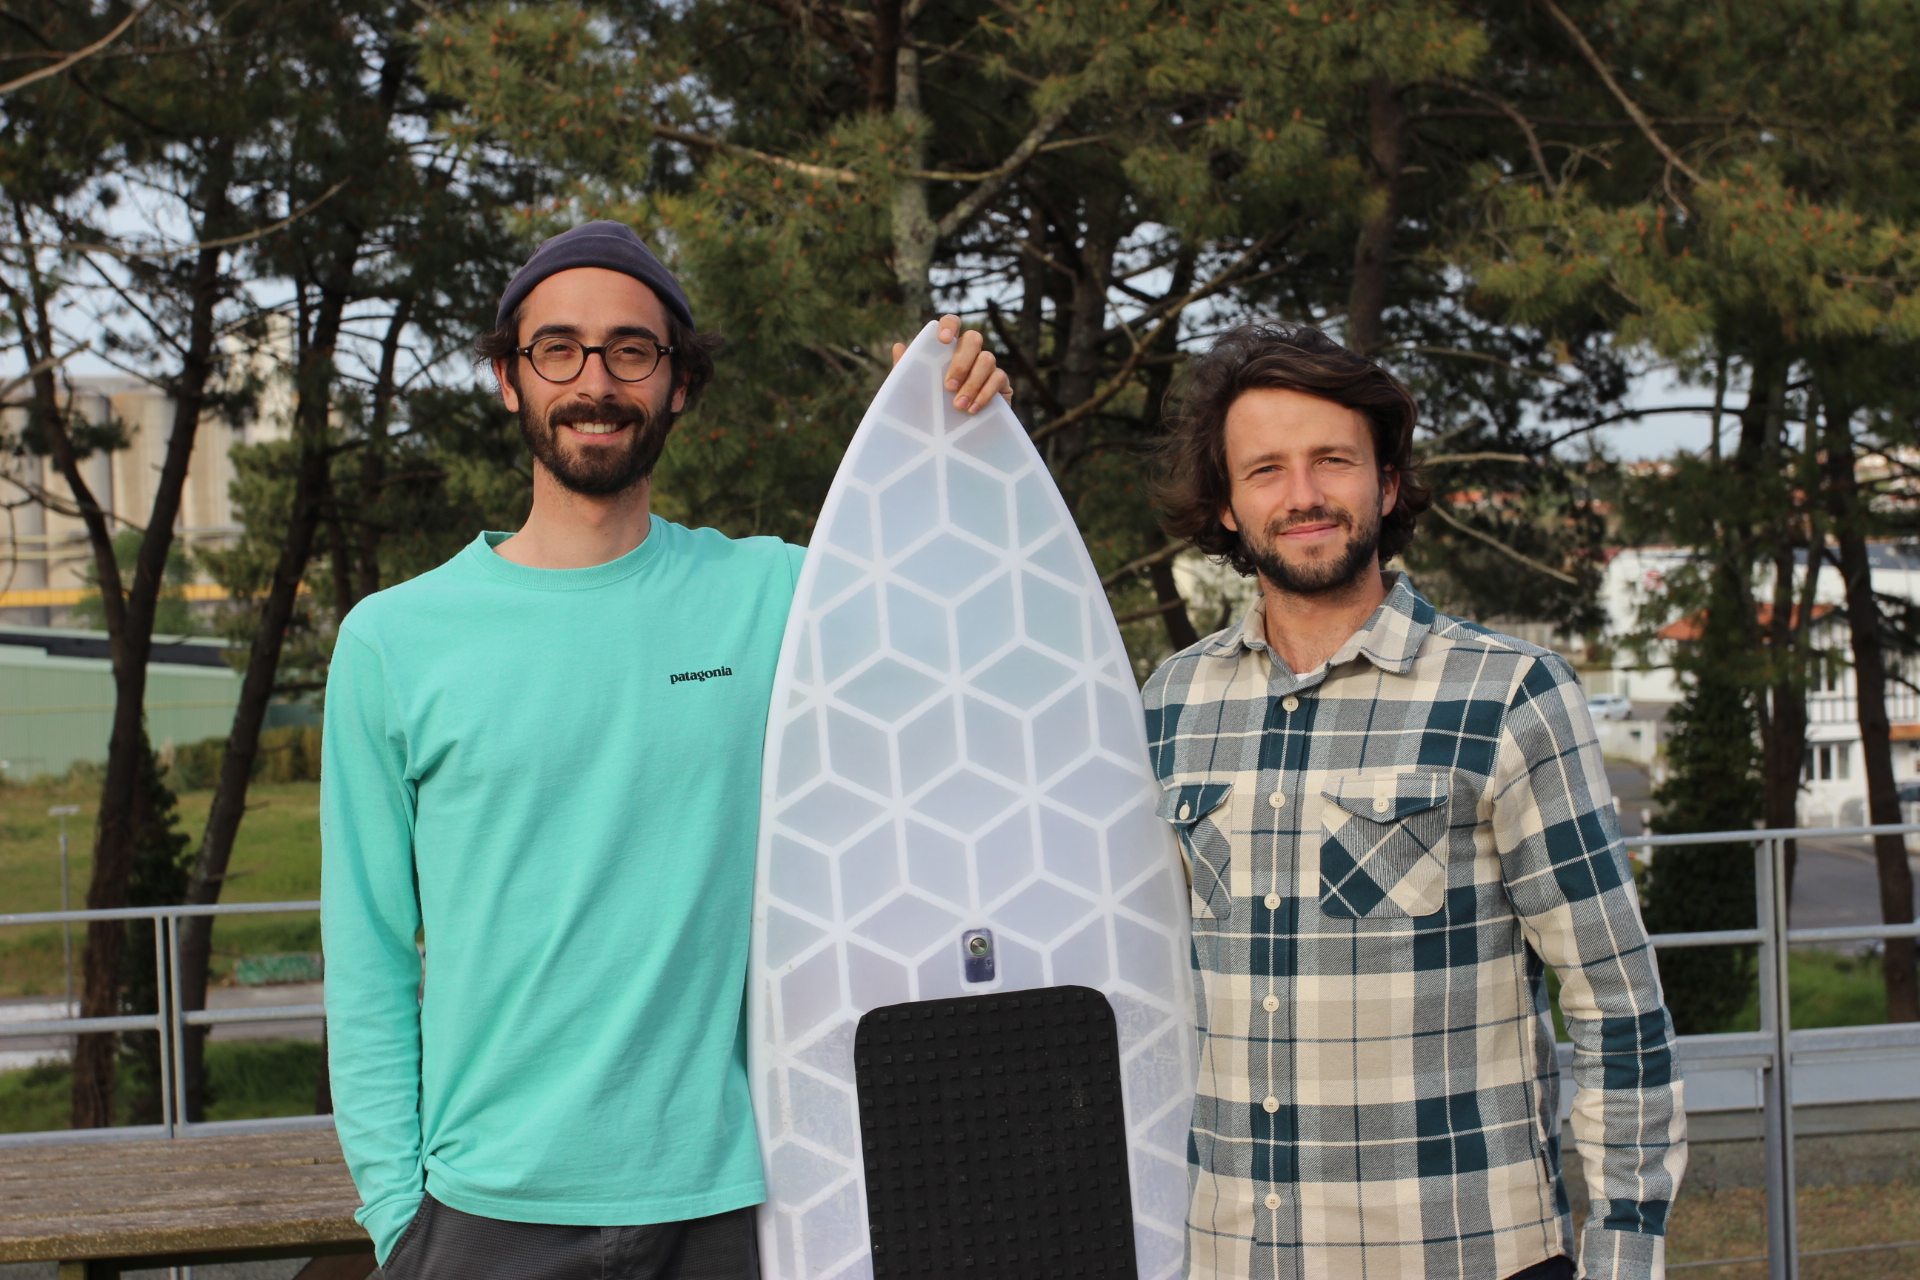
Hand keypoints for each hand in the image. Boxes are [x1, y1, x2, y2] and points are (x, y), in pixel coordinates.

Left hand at [890, 314, 1013, 413]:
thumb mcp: (915, 392)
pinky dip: (984, 394)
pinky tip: (972, 410)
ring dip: (972, 383)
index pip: (953, 323)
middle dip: (961, 362)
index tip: (944, 339)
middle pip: (974, 338)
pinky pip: (998, 379)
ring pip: (987, 359)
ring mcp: (988, 367)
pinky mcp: (1001, 383)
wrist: (953, 438)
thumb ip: (907, 370)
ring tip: (958, 405)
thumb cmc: (932, 409)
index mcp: (949, 348)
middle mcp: (971, 353)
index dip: (950, 325)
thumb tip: (899, 347)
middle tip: (948, 386)